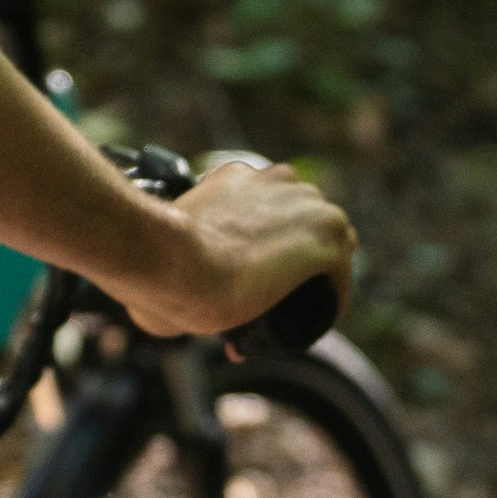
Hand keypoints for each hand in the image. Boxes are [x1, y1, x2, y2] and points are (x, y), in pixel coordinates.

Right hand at [108, 160, 357, 342]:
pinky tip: (319, 319)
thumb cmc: (154, 266)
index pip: (270, 209)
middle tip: (274, 299)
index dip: (266, 249)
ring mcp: (306, 205)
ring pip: (328, 245)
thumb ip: (165, 270)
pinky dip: (333, 297)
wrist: (171, 262)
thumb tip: (156, 308)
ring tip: (297, 313)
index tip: (252, 283)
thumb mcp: (164, 256)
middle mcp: (275, 181)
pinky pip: (342, 272)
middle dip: (293, 260)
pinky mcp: (327, 236)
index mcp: (236, 179)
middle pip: (303, 222)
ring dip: (316, 277)